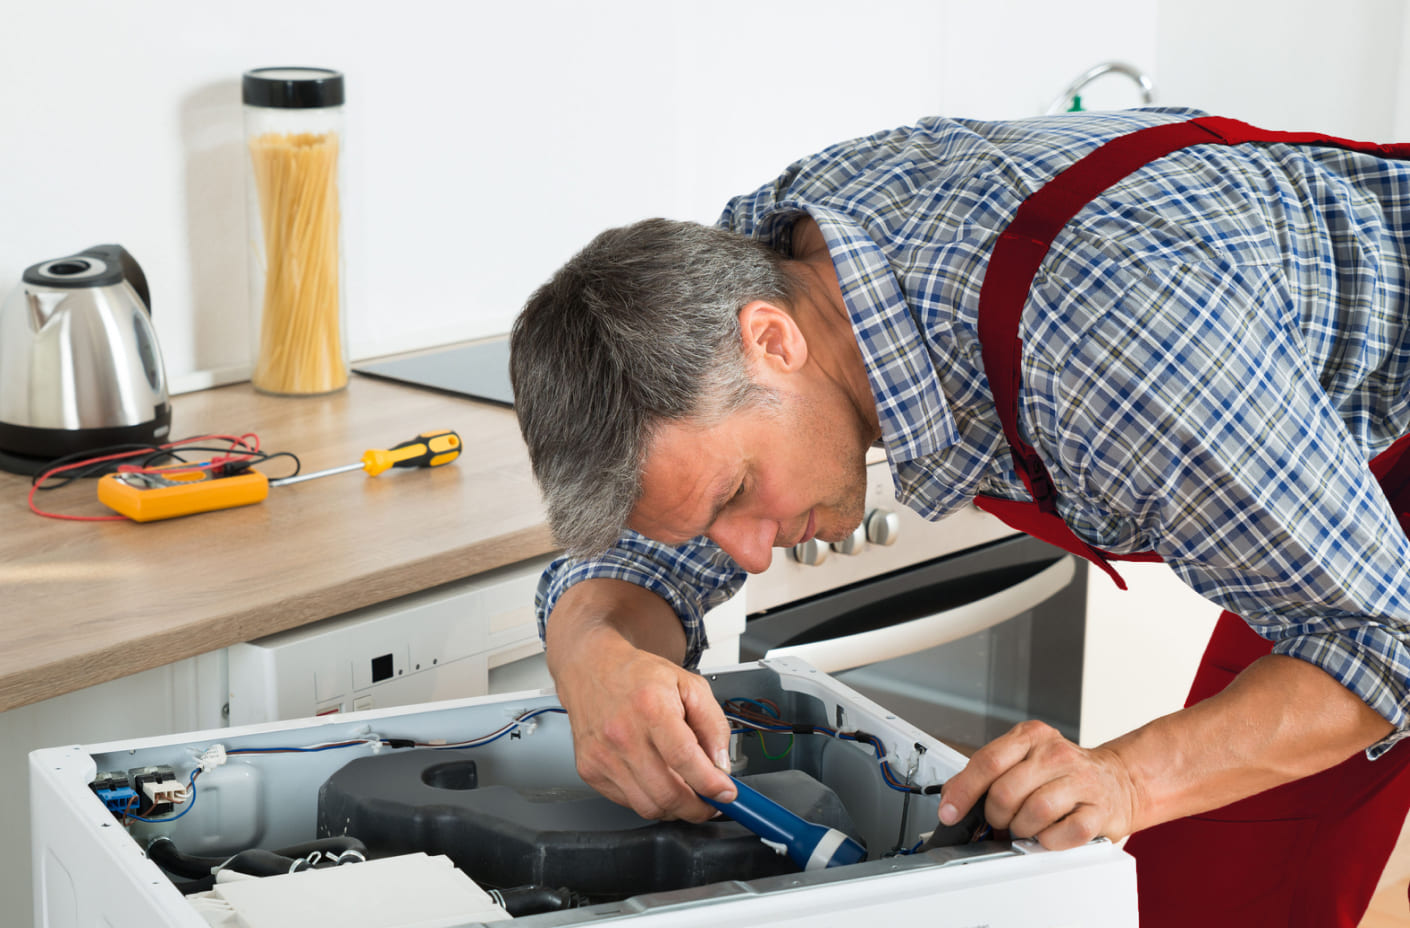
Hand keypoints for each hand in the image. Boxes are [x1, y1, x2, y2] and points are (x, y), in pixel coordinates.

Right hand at [552, 631, 736, 821]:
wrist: (590, 669)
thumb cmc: (637, 676)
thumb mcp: (689, 685)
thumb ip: (713, 724)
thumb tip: (720, 765)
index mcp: (651, 707)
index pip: (684, 759)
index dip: (710, 784)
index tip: (726, 793)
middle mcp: (622, 734)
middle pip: (667, 793)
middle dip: (698, 808)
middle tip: (711, 802)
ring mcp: (603, 756)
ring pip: (648, 806)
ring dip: (675, 808)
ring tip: (687, 792)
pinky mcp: (590, 770)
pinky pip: (628, 802)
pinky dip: (650, 800)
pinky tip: (658, 782)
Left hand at [937, 720, 1139, 849]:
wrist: (1117, 780)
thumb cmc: (1062, 773)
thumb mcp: (1022, 759)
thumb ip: (986, 773)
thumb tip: (951, 797)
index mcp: (1032, 736)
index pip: (988, 762)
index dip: (964, 791)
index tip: (950, 812)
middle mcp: (1056, 754)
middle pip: (1006, 792)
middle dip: (995, 815)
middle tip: (1001, 820)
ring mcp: (1081, 781)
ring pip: (1034, 812)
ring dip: (1021, 829)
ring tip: (1026, 827)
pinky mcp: (1100, 811)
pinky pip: (1064, 833)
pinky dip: (1049, 841)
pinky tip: (1048, 834)